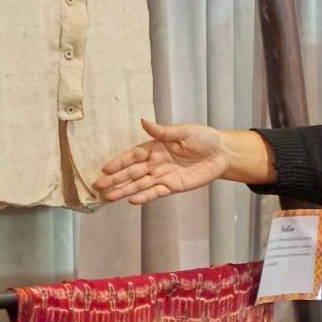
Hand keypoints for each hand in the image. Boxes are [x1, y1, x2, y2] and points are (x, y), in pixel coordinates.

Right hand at [94, 119, 228, 204]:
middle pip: (132, 172)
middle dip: (115, 179)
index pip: (133, 156)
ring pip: (140, 184)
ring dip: (124, 190)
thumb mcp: (185, 131)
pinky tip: (132, 201)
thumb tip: (143, 121)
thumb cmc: (204, 138)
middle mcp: (156, 162)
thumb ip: (163, 131)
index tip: (105, 168)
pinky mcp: (173, 186)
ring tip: (108, 198)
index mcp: (156, 147)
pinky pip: (156, 192)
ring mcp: (163, 175)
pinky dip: (144, 197)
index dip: (119, 162)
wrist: (223, 154)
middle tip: (98, 186)